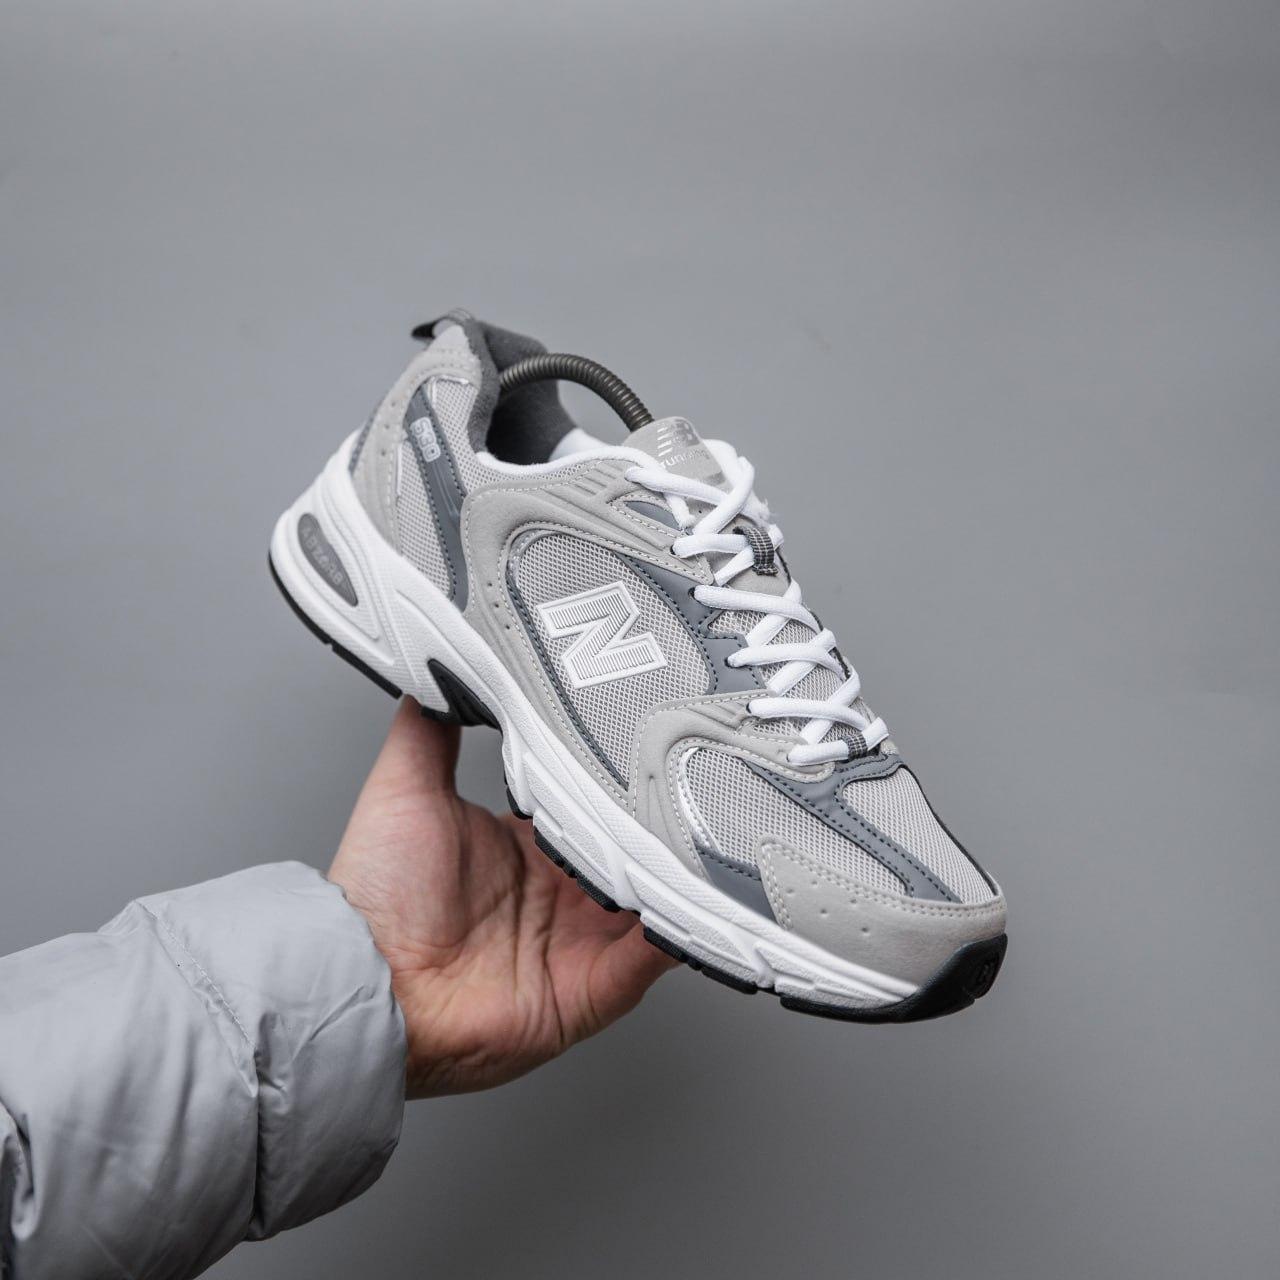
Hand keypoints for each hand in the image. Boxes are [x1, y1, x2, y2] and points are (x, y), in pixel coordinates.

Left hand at [329, 699, 675, 1098]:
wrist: (367, 987)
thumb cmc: (377, 899)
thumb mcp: (404, 788)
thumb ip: (430, 727)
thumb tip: (440, 668)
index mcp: (527, 847)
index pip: (593, 800)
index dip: (623, 771)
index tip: (654, 729)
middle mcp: (561, 893)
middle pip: (636, 847)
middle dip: (669, 816)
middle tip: (705, 773)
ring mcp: (583, 943)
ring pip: (659, 896)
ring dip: (685, 868)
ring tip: (719, 827)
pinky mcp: (596, 989)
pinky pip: (657, 958)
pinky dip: (685, 929)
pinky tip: (702, 894)